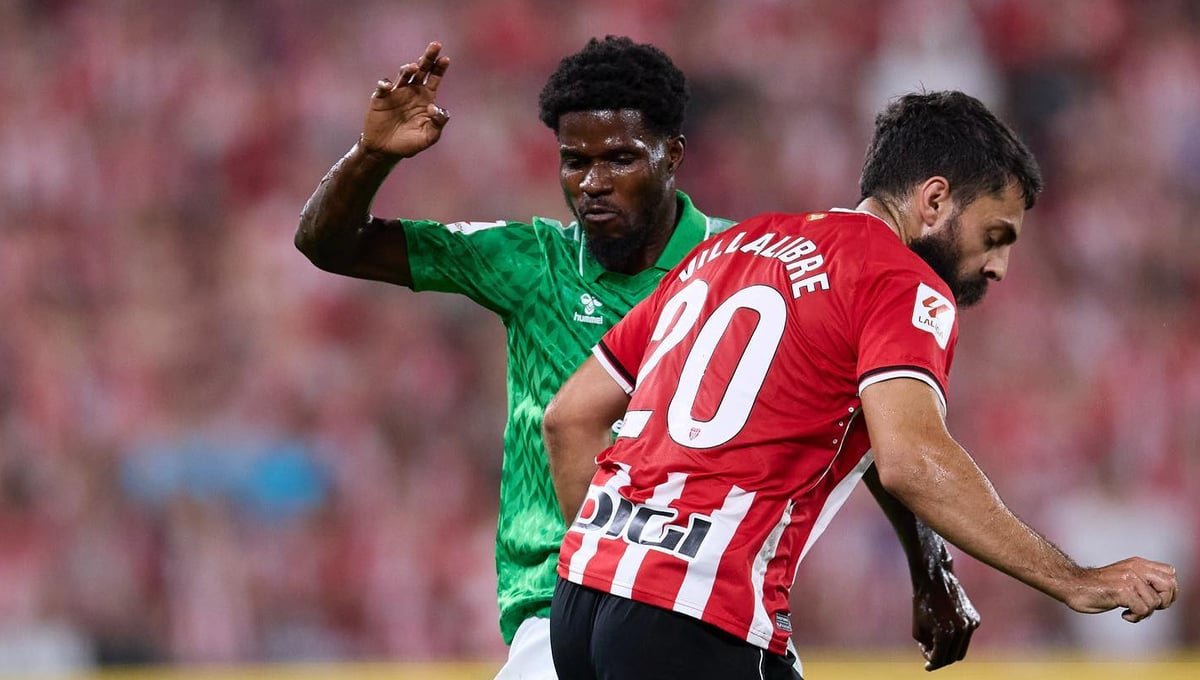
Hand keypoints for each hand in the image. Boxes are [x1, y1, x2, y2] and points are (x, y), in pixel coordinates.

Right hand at [361, 41, 451, 158]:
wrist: (386, 151)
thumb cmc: (409, 144)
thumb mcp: (429, 137)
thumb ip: (438, 124)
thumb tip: (435, 108)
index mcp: (426, 98)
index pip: (435, 78)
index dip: (440, 68)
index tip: (446, 59)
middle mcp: (412, 91)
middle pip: (422, 70)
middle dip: (428, 57)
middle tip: (436, 45)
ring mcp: (396, 93)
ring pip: (403, 75)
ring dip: (408, 69)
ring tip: (414, 68)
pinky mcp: (381, 98)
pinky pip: (383, 87)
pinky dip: (385, 84)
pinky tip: (388, 87)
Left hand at [912, 544, 979, 670]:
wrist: (934, 579)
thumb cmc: (922, 603)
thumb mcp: (918, 629)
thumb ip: (926, 647)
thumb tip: (934, 658)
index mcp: (945, 634)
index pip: (940, 659)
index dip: (932, 664)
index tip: (927, 666)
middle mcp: (962, 631)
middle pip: (954, 657)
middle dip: (942, 659)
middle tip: (931, 655)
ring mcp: (971, 624)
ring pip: (962, 648)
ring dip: (950, 649)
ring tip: (935, 641)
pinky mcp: (975, 618)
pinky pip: (966, 636)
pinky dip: (956, 638)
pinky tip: (945, 630)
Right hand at [1063, 557, 1177, 622]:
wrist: (1072, 585)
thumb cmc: (1097, 586)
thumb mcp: (1124, 576)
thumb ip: (1141, 580)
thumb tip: (1163, 597)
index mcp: (1138, 563)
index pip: (1170, 573)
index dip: (1170, 590)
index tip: (1156, 600)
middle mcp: (1136, 568)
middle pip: (1169, 586)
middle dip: (1163, 602)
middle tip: (1148, 607)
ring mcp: (1129, 579)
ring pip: (1155, 602)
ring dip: (1144, 613)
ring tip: (1130, 611)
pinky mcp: (1122, 591)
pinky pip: (1142, 610)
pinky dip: (1135, 617)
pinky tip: (1124, 614)